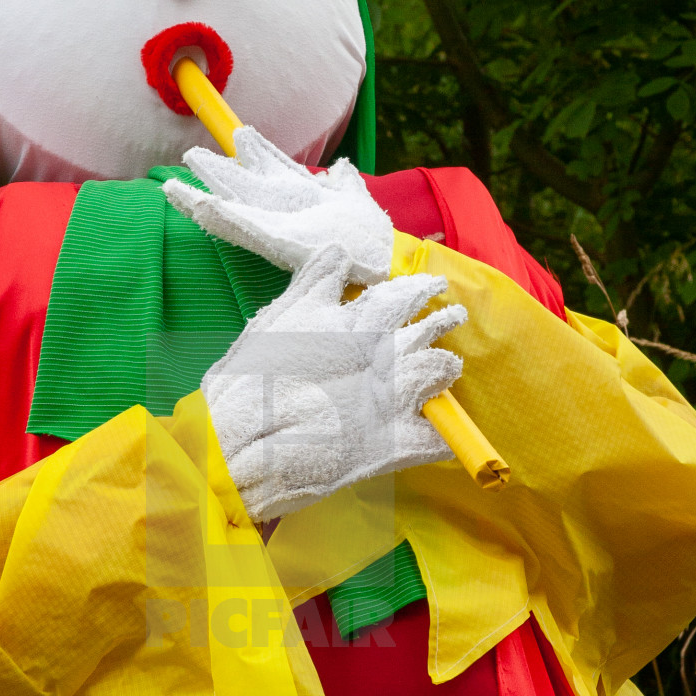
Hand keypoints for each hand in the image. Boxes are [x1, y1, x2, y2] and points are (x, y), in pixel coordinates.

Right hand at [162, 126, 394, 285]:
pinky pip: (245, 228)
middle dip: (220, 171)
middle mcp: (285, 210)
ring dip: (206, 195)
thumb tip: (342, 167)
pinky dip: (221, 218)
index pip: (274, 169)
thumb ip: (346, 184)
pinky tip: (200, 205)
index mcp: (302, 196)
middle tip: (193, 154)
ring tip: (173, 187)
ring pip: (235, 206)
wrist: (383, 261)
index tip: (242, 133)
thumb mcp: (356, 200)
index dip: (258, 151)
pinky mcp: (278, 241)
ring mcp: (277, 226)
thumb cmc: (366, 236)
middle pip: (245, 185)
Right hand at [203, 246, 466, 523]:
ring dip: (444, 368)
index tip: (433, 285)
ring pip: (441, 372)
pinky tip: (442, 430)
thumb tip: (339, 251)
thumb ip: (316, 283)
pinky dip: (445, 434)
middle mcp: (386, 356)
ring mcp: (395, 399)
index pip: (405, 296)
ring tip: (445, 367)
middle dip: (443, 321)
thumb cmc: (254, 376)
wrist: (242, 440)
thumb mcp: (281, 317)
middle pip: (431, 330)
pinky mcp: (395, 444)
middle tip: (452, 316)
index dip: (422, 288)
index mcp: (361, 323)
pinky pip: (438, 438)